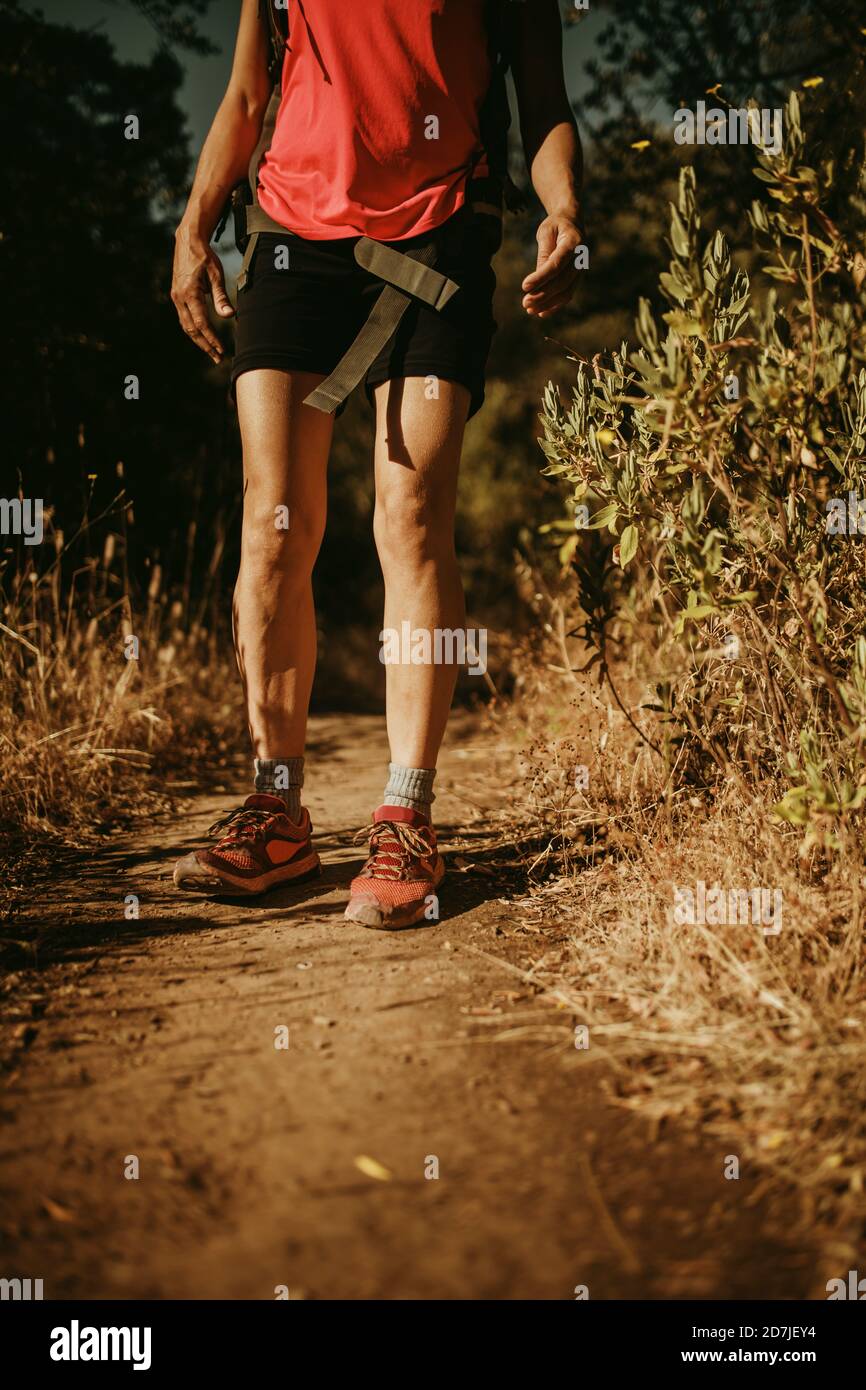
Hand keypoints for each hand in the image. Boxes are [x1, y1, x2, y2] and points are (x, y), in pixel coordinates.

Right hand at [171, 226, 233, 363]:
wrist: (188, 240)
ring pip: (186, 326)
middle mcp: (179, 297)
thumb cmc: (205, 256)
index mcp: (189, 293)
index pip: (202, 323)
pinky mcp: (176, 295)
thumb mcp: (216, 275)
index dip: (212, 339)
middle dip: (205, 345)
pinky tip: (203, 336)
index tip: (222, 350)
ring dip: (198, 340)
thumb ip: (221, 297)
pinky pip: (184, 318)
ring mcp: (176, 297)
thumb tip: (229, 316)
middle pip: (192, 329)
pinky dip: (193, 330)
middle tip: (218, 358)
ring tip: (212, 351)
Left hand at [522, 210, 584, 318]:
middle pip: (562, 281)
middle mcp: (581, 258)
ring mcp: (581, 270)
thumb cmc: (556, 226)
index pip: (556, 264)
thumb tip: (537, 280)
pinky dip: (555, 305)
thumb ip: (544, 254)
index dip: (541, 277)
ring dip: (548, 303)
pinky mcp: (577, 278)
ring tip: (530, 310)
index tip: (524, 286)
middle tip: (525, 303)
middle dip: (543, 295)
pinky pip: (567, 294)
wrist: (572, 222)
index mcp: (574, 242)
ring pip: (566, 292)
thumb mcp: (546, 233)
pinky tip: (541, 313)